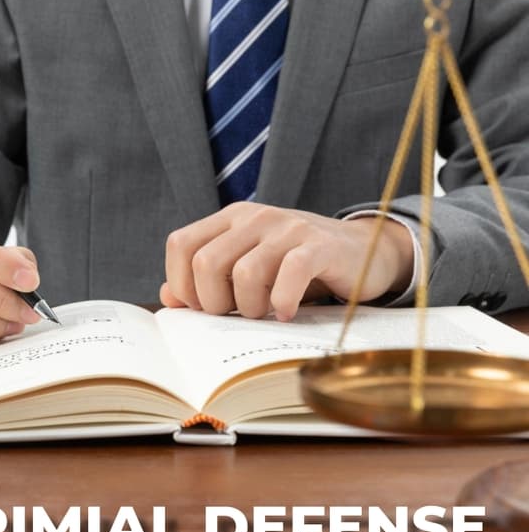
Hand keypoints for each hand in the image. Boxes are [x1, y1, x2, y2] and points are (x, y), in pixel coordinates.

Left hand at [160, 203, 414, 320]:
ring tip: (265, 313)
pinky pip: (289, 275)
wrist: (362, 252)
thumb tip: (169, 297)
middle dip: (214, 302)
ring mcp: (287, 229)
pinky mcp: (319, 246)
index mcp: (230, 219)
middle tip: (236, 314)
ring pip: (244, 273)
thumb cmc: (295, 267)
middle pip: (205, 263)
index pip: (180, 245)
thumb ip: (206, 281)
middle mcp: (255, 218)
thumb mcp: (247, 269)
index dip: (182, 283)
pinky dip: (283, 303)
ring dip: (250, 307)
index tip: (203, 306)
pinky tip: (287, 312)